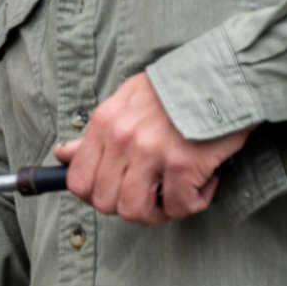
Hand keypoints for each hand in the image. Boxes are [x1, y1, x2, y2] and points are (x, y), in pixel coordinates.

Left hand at [54, 72, 251, 223]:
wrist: (223, 73)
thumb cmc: (176, 88)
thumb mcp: (127, 100)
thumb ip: (97, 132)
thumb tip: (63, 155)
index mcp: (105, 123)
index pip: (78, 180)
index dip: (95, 196)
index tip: (116, 192)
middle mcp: (123, 139)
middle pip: (105, 202)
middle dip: (128, 206)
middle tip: (151, 195)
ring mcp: (152, 152)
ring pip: (136, 211)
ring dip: (158, 212)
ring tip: (174, 195)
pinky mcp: (184, 163)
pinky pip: (179, 206)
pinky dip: (193, 202)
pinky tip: (203, 184)